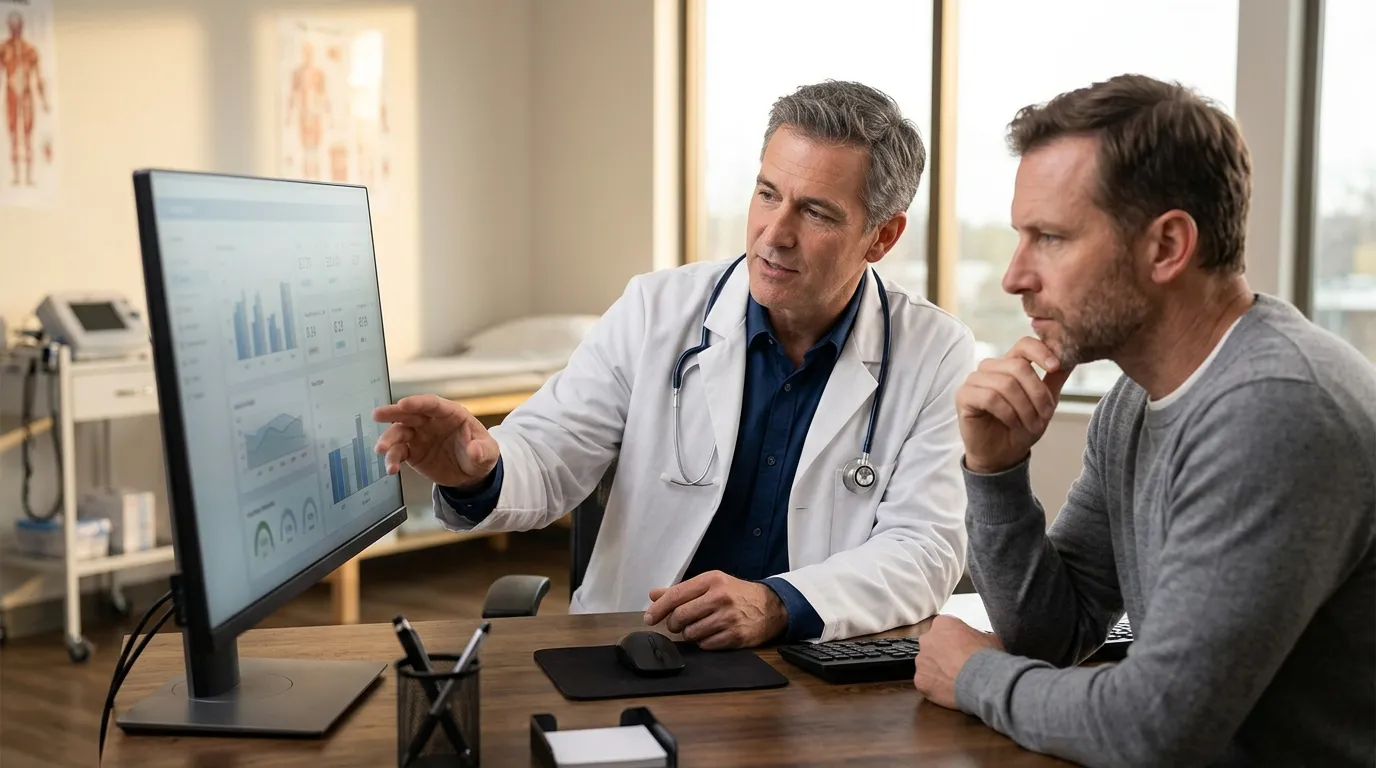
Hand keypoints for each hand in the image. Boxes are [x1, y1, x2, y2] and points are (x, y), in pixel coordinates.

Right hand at [372, 394, 499, 488]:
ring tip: (382, 450)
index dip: (418, 403)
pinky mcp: (412, 452)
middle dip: (393, 413)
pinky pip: (399, 453)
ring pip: (399, 432)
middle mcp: (432, 421)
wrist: (472, 474)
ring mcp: (420, 435)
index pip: (433, 404)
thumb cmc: (481, 454)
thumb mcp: (488, 452)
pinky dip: (393, 459)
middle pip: (410, 413)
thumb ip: (481, 450)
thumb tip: (474, 451)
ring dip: (389, 440)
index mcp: (451, 414)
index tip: (403, 404)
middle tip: (377, 415)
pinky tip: (391, 468)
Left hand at [644, 571, 787, 649]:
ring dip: (688, 634)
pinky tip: (710, 634)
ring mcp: (728, 618)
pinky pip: (705, 645)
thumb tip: (653, 595)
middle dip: (673, 623)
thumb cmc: (736, 594)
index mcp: (711, 580)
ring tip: (698, 627)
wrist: (771, 606)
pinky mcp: (735, 636)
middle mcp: (720, 597)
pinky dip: (703, 642)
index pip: (676, 595)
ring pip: (691, 633)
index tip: (648, 618)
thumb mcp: (711, 584)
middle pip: (680, 616)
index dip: (658, 609)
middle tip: (677, 624)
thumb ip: (682, 590)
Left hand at [913, 615, 1003, 709]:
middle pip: (932, 646)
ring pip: (927, 665)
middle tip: (957, 665)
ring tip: (954, 680)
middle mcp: (927, 639)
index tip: (963, 649)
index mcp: (943, 624)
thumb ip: (977, 636)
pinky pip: (926, 683)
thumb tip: (979, 643)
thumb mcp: (989, 638)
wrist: (982, 680)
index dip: (955, 640)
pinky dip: (935, 687)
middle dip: (942, 654)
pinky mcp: (920, 680)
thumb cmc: (987, 656)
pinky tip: (948, 691)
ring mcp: (921, 660)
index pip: (945, 629)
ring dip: (937, 671)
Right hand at [955, 337, 1073, 473]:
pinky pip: (990, 397)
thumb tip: (1071, 359)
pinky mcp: (964, 396)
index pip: (1024, 344)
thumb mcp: (1044, 404)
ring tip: (1031, 424)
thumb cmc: (1020, 428)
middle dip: (1037, 393)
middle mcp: (990, 368)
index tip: (1055, 368)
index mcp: (1009, 364)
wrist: (1002, 456)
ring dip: (1024, 408)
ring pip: (1006, 383)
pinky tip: (1012, 422)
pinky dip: (1007, 413)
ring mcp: (974, 380)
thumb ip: (1054, 380)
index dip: (1041, 352)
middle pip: (1018, 366)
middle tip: (1045, 415)